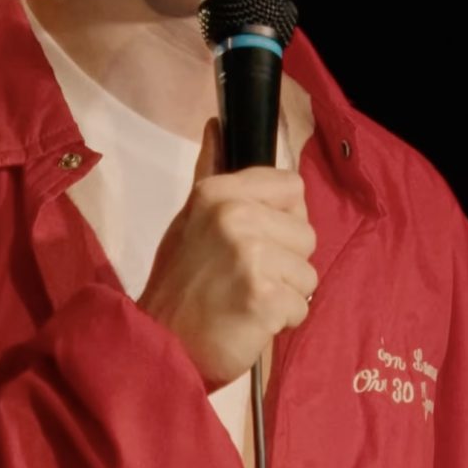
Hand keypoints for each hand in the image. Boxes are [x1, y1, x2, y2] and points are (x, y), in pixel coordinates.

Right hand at [137, 118, 317, 389]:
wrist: (159, 343)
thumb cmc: (178, 282)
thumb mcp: (189, 218)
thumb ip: (211, 171)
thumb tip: (217, 124)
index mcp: (220, 192)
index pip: (292, 187)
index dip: (282, 216)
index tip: (257, 238)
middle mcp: (236, 216)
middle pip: (306, 232)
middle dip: (285, 261)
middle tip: (245, 277)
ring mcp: (251, 256)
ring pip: (308, 274)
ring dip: (285, 294)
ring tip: (246, 299)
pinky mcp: (264, 298)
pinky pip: (301, 307)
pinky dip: (281, 322)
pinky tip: (250, 321)